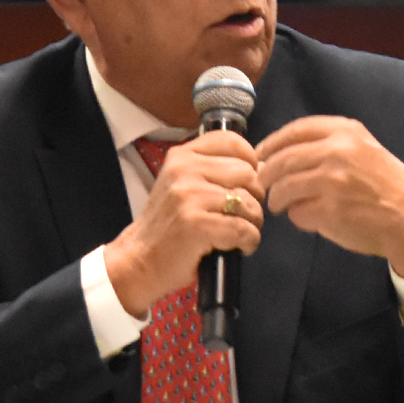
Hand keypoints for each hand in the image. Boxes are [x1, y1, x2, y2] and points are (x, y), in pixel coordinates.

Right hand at [103, 128, 264, 317]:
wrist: (139, 260)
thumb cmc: (167, 226)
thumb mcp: (183, 185)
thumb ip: (217, 171)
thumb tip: (264, 166)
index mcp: (181, 156)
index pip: (233, 142)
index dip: (250, 163)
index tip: (245, 185)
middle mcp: (184, 170)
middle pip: (248, 174)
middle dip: (254, 198)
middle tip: (242, 216)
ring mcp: (189, 196)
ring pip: (249, 203)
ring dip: (253, 223)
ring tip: (239, 233)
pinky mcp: (196, 224)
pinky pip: (243, 228)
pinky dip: (249, 242)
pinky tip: (239, 247)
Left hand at [253, 116, 403, 282]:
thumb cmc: (387, 185)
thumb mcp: (364, 149)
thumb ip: (327, 145)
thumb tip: (277, 153)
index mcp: (345, 131)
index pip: (293, 131)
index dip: (270, 144)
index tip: (259, 155)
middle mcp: (338, 151)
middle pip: (281, 160)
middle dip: (266, 175)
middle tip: (264, 185)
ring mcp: (333, 181)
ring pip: (283, 187)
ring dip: (277, 199)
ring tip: (281, 205)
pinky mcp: (330, 211)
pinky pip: (296, 213)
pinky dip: (296, 217)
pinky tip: (307, 217)